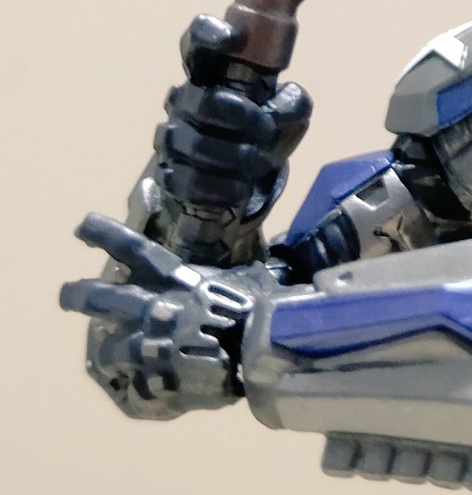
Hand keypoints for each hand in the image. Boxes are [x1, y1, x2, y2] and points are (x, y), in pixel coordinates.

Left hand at [60, 213, 275, 418]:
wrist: (258, 350)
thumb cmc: (258, 309)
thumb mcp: (247, 282)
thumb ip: (234, 281)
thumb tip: (252, 276)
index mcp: (178, 281)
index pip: (136, 250)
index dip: (106, 236)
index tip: (81, 227)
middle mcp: (155, 307)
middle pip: (105, 298)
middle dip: (80, 295)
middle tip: (65, 295)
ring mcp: (150, 344)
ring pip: (109, 346)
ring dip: (104, 351)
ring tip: (100, 356)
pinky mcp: (154, 377)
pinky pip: (132, 388)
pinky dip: (133, 390)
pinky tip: (133, 392)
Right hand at [155, 14, 311, 209]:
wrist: (237, 182)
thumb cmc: (258, 134)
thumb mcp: (286, 116)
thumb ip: (292, 103)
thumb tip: (286, 104)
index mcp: (211, 75)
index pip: (196, 44)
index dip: (208, 35)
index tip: (234, 38)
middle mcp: (186, 100)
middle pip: (202, 101)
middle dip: (240, 116)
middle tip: (266, 129)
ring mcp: (173, 137)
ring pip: (193, 143)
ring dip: (233, 156)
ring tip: (260, 164)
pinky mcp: (168, 174)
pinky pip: (184, 180)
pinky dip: (218, 187)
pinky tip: (240, 189)